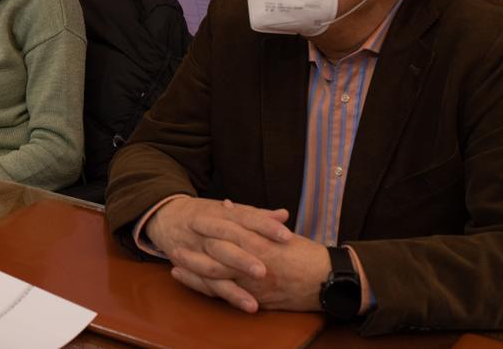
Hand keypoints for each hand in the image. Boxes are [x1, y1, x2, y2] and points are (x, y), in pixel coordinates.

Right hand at [146, 197, 292, 312]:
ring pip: (212, 270)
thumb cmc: (205, 214)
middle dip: (243, 260)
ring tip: (254, 304)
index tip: (286, 236)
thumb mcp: (229, 211)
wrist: (166, 217)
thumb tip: (284, 215)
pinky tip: (242, 306)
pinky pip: (204, 284)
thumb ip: (257, 215)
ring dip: (233, 290)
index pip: (245, 217)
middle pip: (225, 246)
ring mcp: (195, 251)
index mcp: (219, 215)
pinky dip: (222, 295)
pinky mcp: (189, 267)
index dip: (265, 226)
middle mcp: (206, 233)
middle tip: (264, 272)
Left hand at [174, 231, 330, 312]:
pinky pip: (226, 294)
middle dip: (195, 247)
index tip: (193, 218)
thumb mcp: (279, 232)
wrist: (328, 280)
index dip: (209, 225)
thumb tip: (228, 205)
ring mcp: (254, 282)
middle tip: (174, 242)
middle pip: (216, 252)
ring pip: (216, 274)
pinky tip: (191, 281)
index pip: (229, 229)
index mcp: (262, 240)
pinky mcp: (256, 298)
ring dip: (193, 268)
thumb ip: (252, 218)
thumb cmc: (305, 254)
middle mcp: (255, 260)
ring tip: (175, 261)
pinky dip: (206, 287)